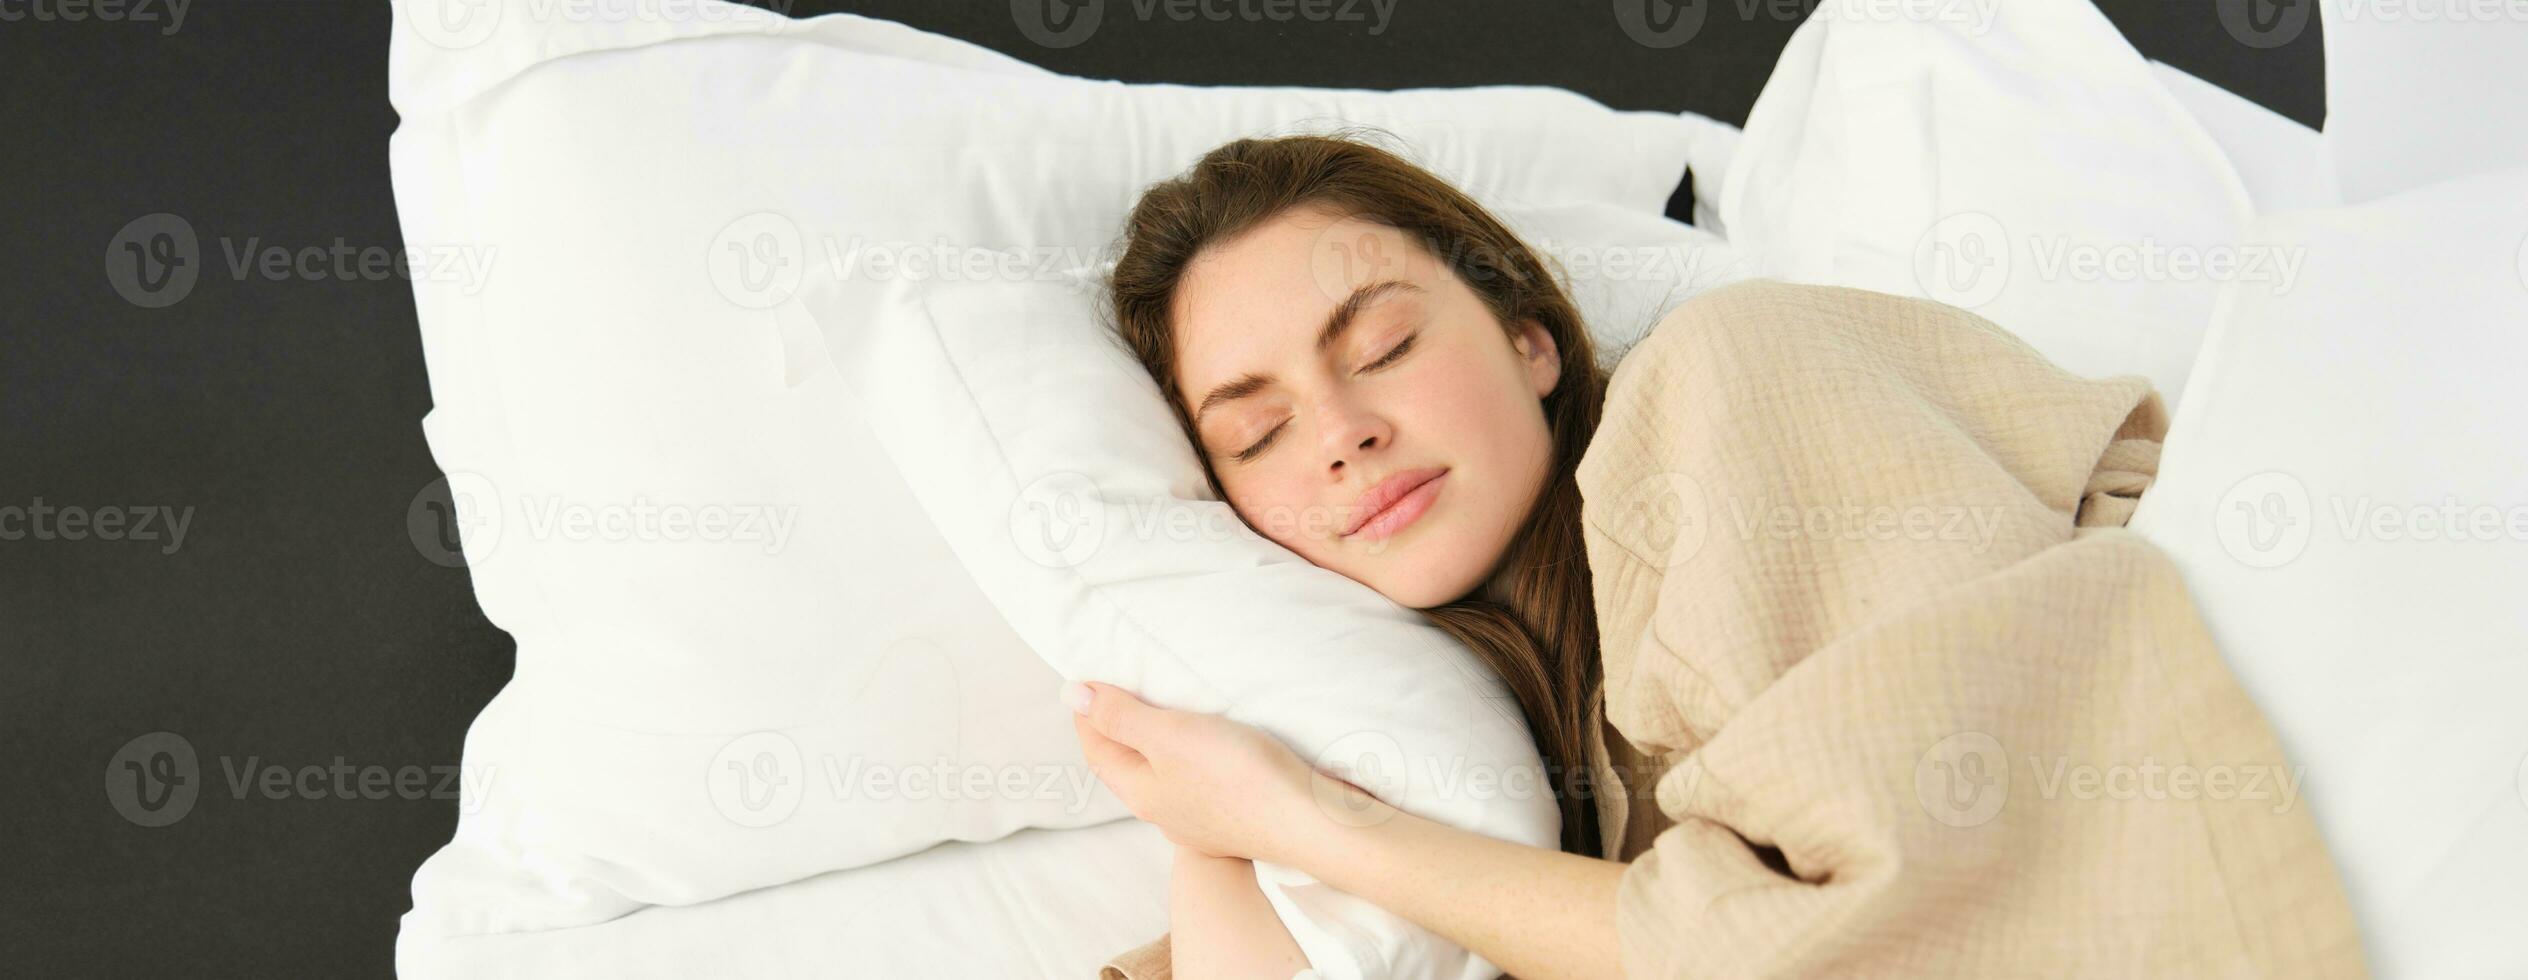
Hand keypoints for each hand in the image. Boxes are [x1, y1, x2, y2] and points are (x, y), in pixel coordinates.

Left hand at [1067, 680, 1372, 864]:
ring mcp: (1201, 824)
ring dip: (1156, 746)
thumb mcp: (1169, 735)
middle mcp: (1165, 815)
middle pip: (1128, 767)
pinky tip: (1209, 752)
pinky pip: (1198, 786)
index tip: (1085, 683)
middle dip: (1118, 731)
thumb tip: (1070, 695)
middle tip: (1117, 693)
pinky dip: (1190, 761)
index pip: (1097, 751)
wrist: (1308, 821)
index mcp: (1141, 794)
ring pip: (1164, 779)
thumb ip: (1120, 716)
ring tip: (1163, 714)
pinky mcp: (1235, 822)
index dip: (1086, 716)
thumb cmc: (1237, 776)